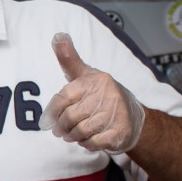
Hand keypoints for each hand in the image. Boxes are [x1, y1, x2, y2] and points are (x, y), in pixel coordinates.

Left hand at [38, 32, 144, 154]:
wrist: (133, 115)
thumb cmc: (101, 94)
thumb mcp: (85, 74)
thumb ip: (69, 59)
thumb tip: (57, 36)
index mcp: (95, 80)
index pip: (63, 97)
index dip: (52, 112)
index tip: (48, 121)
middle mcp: (106, 94)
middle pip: (71, 116)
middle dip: (62, 127)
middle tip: (60, 131)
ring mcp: (115, 113)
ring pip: (82, 131)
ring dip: (73, 137)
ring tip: (71, 136)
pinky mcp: (121, 131)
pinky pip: (95, 142)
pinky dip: (87, 144)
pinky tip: (86, 140)